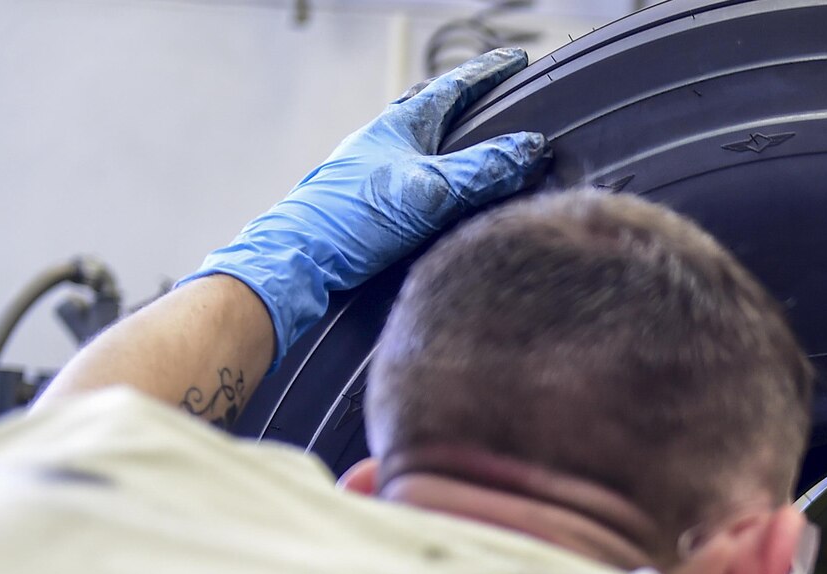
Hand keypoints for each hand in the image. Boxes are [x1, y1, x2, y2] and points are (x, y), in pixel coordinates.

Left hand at [182, 48, 547, 367]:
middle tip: (491, 95)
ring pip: (417, 142)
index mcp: (400, 126)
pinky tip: (436, 194)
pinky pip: (408, 176)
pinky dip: (431, 175)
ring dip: (446, 138)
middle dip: (464, 99)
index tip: (514, 62)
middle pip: (430, 108)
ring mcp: (371, 170)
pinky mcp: (365, 202)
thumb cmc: (352, 219)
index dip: (486, 74)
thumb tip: (529, 148)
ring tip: (469, 141)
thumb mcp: (429, 191)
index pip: (453, 88)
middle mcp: (383, 141)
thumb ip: (481, 170)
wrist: (297, 258)